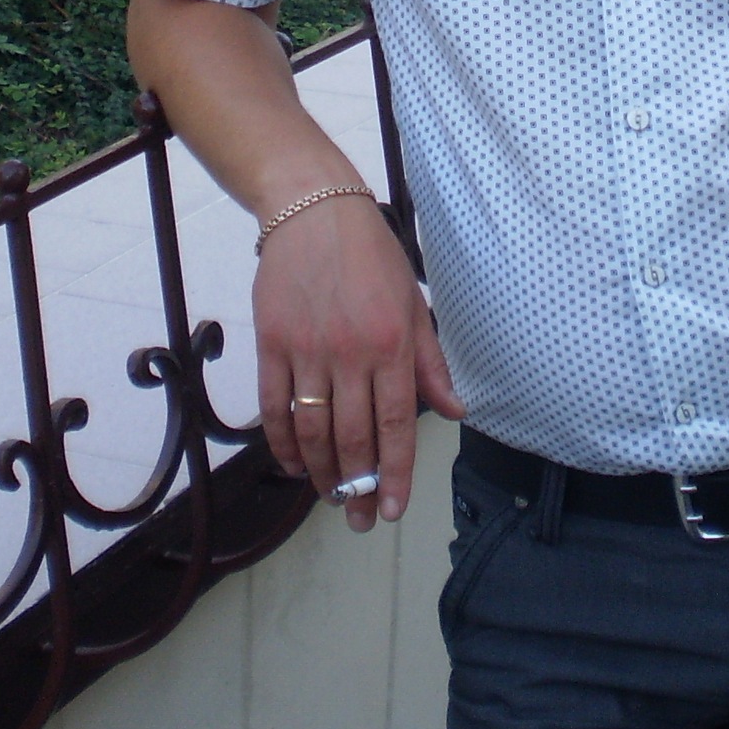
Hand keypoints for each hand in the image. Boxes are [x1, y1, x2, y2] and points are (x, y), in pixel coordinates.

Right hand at [256, 194, 463, 531]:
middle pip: (353, 437)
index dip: (395, 473)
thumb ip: (432, 362)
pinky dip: (282, 442)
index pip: (396, 424)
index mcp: (392, 344)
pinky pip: (274, 406)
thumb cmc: (372, 254)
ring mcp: (307, 349)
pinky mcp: (272, 343)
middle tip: (360, 518)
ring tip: (331, 497)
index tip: (393, 509)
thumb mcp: (415, 303)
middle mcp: (350, 353)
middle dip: (358, 487)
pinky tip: (293, 463)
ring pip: (313, 430)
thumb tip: (456, 411)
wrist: (313, 209)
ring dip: (321, 472)